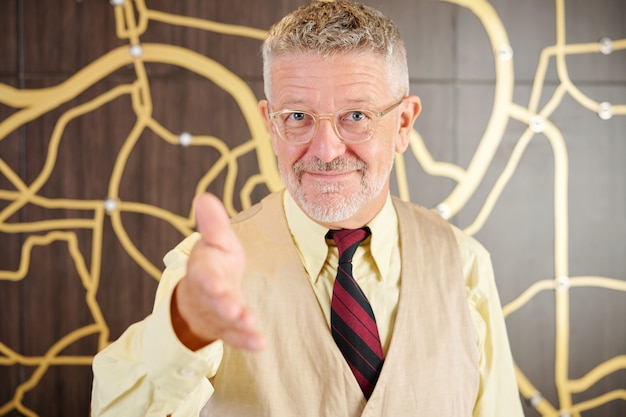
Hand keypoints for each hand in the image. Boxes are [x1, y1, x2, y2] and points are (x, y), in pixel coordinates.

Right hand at [171, 193, 265, 350]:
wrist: (199, 297)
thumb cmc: (213, 263)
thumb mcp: (216, 241)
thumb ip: (213, 224)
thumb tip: (203, 197)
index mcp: (204, 269)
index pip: (203, 274)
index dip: (208, 280)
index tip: (215, 284)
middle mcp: (208, 294)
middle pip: (215, 300)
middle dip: (224, 305)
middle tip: (235, 311)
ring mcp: (217, 314)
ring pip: (226, 321)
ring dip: (238, 324)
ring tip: (252, 326)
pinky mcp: (228, 329)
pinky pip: (237, 337)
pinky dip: (247, 341)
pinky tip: (261, 343)